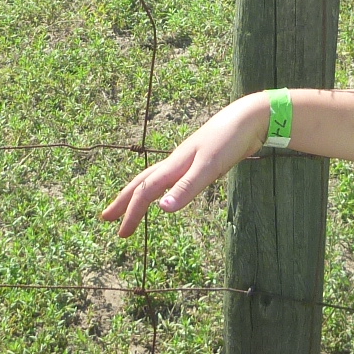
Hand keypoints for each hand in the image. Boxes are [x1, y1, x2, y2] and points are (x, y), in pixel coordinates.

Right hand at [100, 95, 270, 237]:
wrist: (248, 118)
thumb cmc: (228, 141)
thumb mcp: (209, 167)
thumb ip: (187, 188)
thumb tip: (161, 210)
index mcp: (174, 166)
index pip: (145, 191)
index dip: (132, 213)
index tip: (121, 234)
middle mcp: (175, 163)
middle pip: (141, 183)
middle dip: (123, 202)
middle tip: (106, 218)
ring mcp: (186, 161)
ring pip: (153, 179)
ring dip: (138, 193)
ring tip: (129, 206)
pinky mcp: (198, 161)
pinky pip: (169, 178)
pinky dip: (159, 188)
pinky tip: (165, 192)